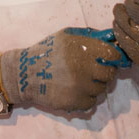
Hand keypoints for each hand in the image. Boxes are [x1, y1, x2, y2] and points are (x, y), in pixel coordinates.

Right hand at [0, 28, 122, 112]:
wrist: (24, 74)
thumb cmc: (47, 52)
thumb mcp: (66, 36)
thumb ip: (90, 36)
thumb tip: (114, 39)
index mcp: (82, 48)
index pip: (113, 55)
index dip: (113, 57)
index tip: (107, 59)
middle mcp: (83, 67)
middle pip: (110, 74)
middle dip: (103, 72)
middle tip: (92, 71)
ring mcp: (79, 87)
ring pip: (101, 89)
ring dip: (93, 85)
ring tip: (78, 80)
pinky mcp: (74, 102)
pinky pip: (92, 102)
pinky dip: (86, 98)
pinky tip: (74, 91)